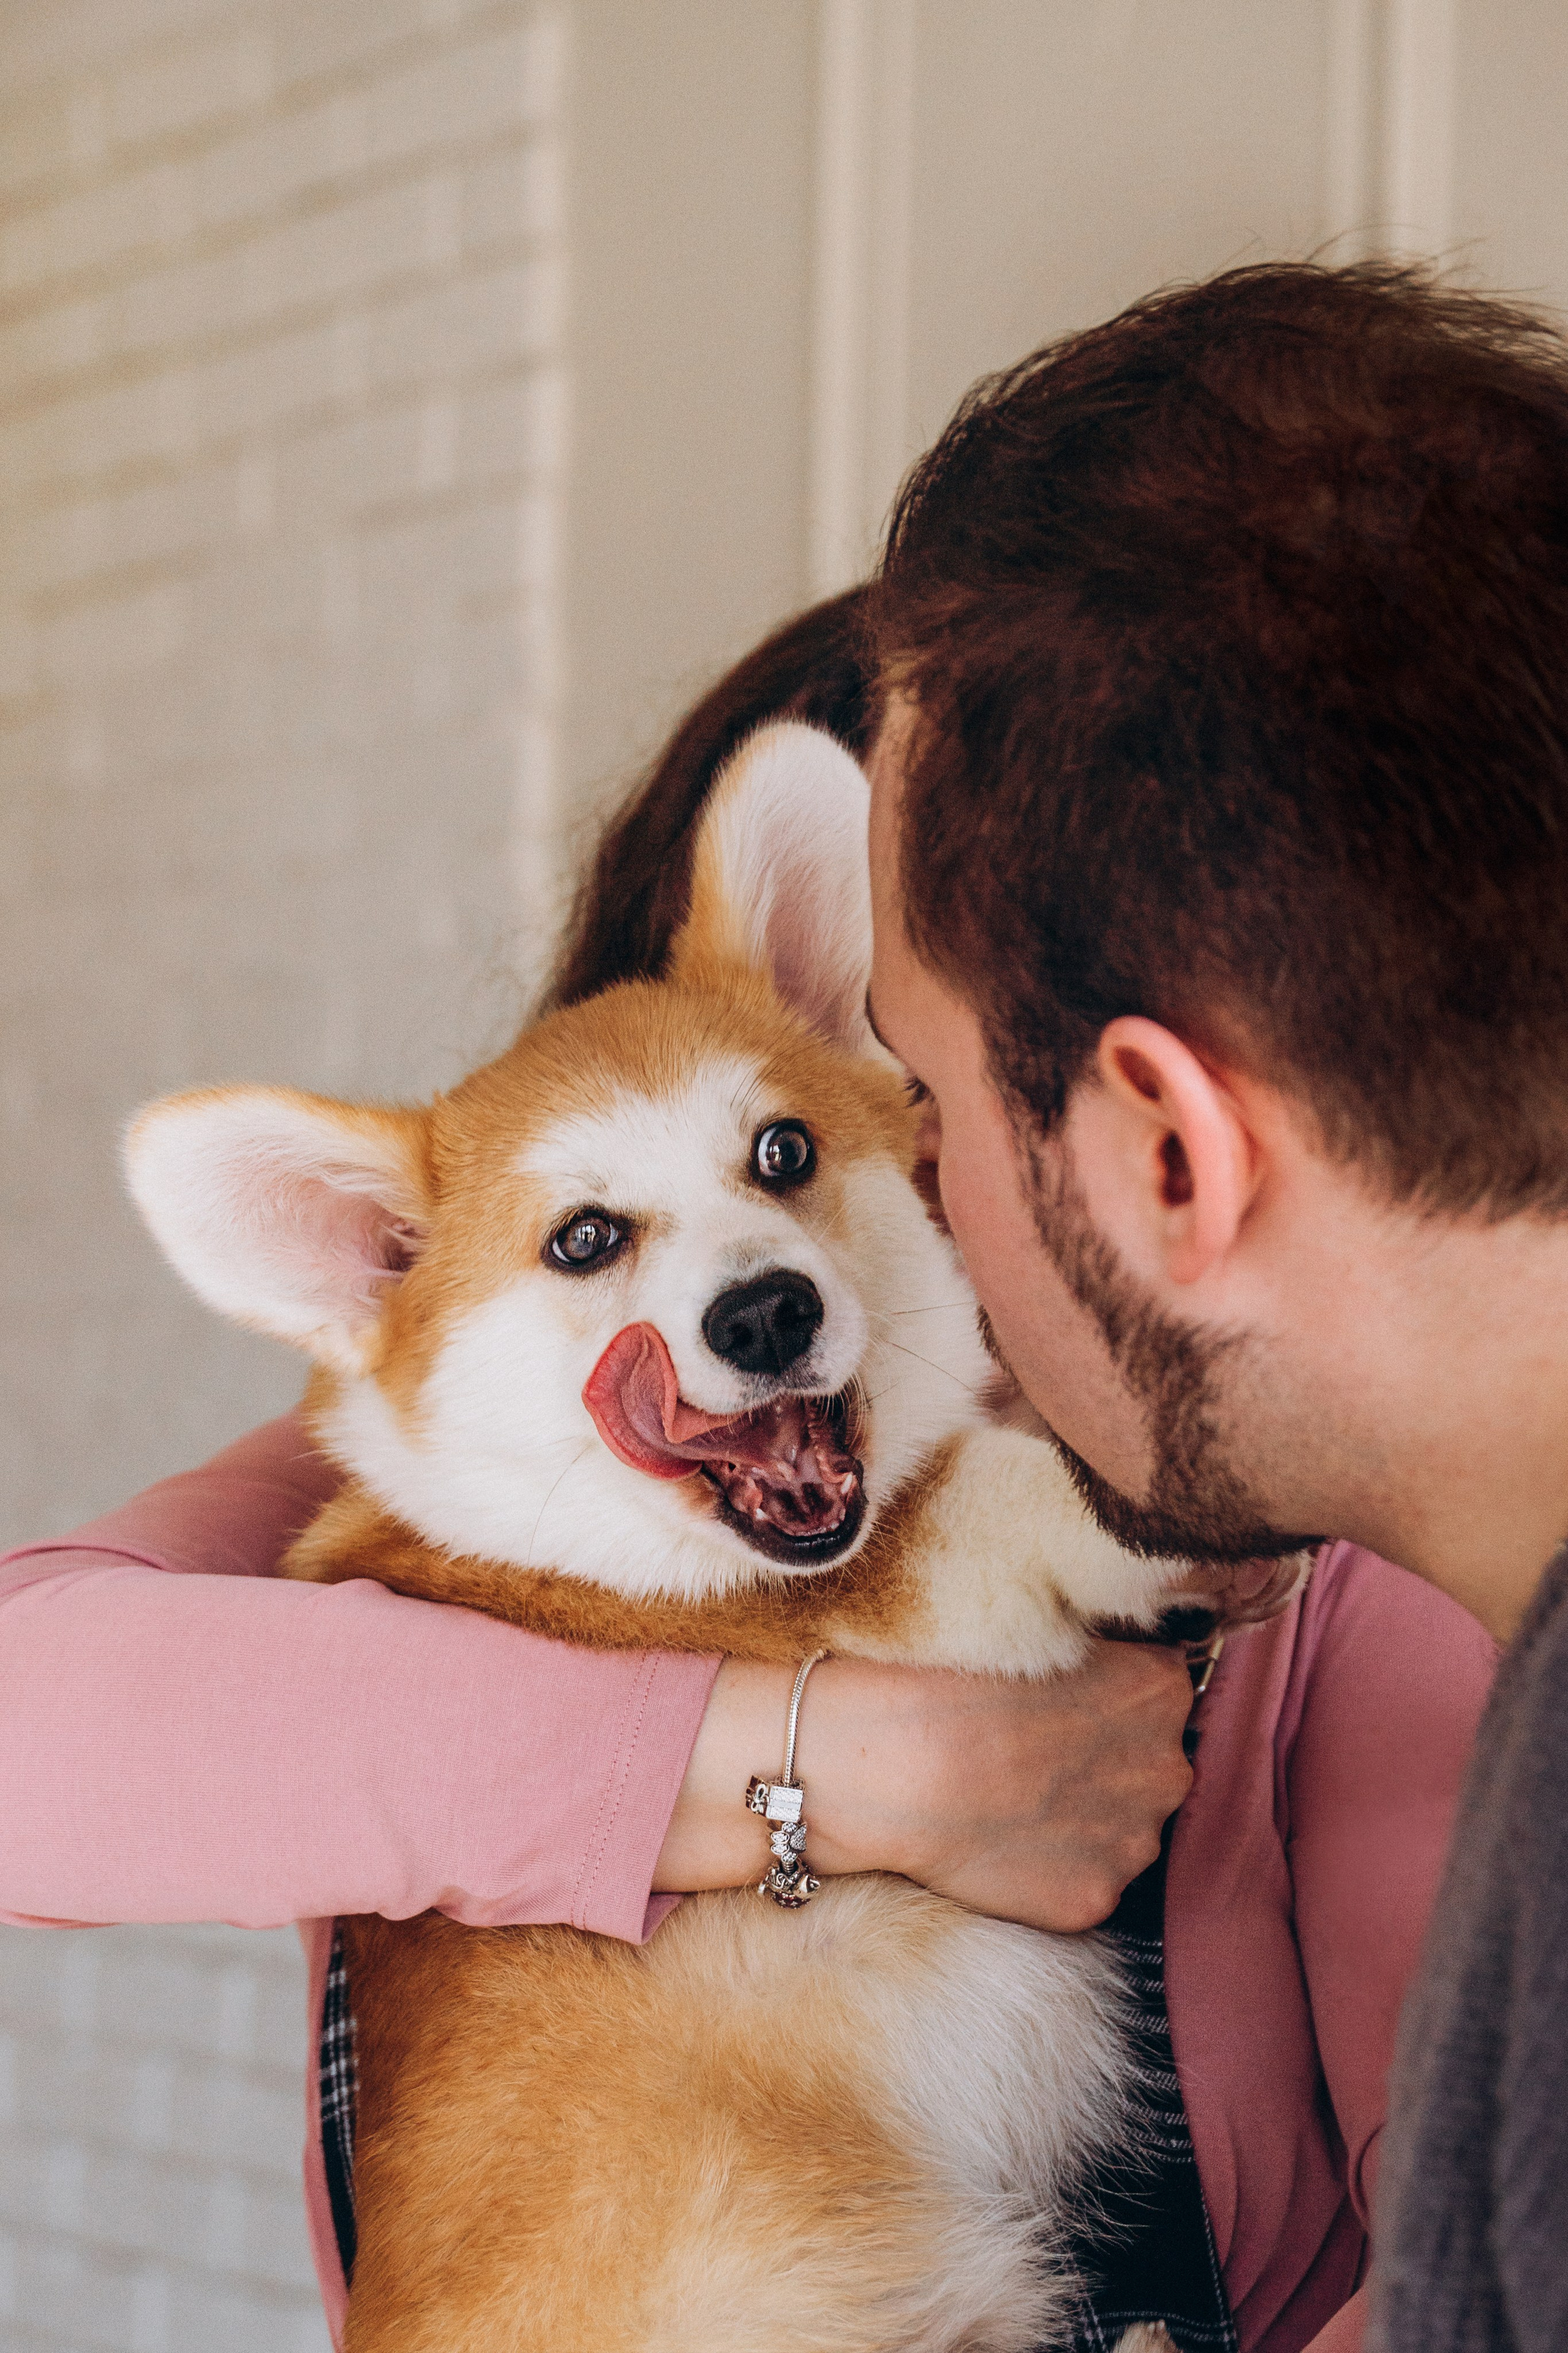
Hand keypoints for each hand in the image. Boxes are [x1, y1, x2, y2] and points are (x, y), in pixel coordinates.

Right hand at [652, 1643, 1193, 1931]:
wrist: (899, 1760)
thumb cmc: (951, 1677)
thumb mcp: (1035, 1627)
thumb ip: (1092, 1652)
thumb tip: (1102, 1664)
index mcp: (1161, 1686)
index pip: (1156, 1691)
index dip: (1104, 1696)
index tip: (1057, 1700)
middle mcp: (1168, 1764)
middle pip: (1149, 1761)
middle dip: (1105, 1760)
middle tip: (1030, 1753)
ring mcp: (1135, 1838)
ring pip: (1123, 1826)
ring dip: (1084, 1817)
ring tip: (1009, 1800)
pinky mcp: (1095, 1898)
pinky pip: (1085, 1880)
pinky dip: (1052, 1868)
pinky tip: (1001, 1843)